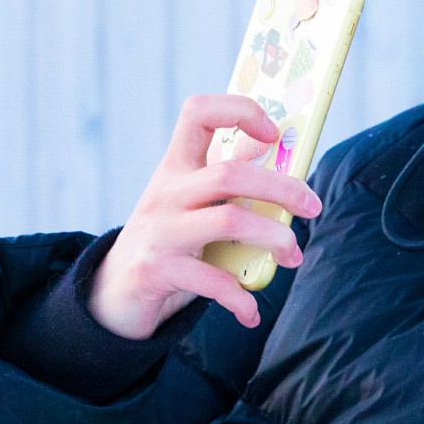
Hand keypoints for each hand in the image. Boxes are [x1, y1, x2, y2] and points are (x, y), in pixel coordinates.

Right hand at [89, 94, 322, 336]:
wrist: (111, 295)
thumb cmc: (167, 244)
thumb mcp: (189, 207)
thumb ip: (227, 187)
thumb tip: (283, 171)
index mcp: (175, 168)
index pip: (199, 114)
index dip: (239, 111)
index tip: (273, 133)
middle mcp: (165, 193)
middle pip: (230, 173)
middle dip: (282, 188)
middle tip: (311, 207)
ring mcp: (158, 231)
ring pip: (229, 220)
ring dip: (273, 237)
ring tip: (292, 255)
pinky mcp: (156, 270)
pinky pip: (212, 280)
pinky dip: (240, 298)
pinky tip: (251, 312)